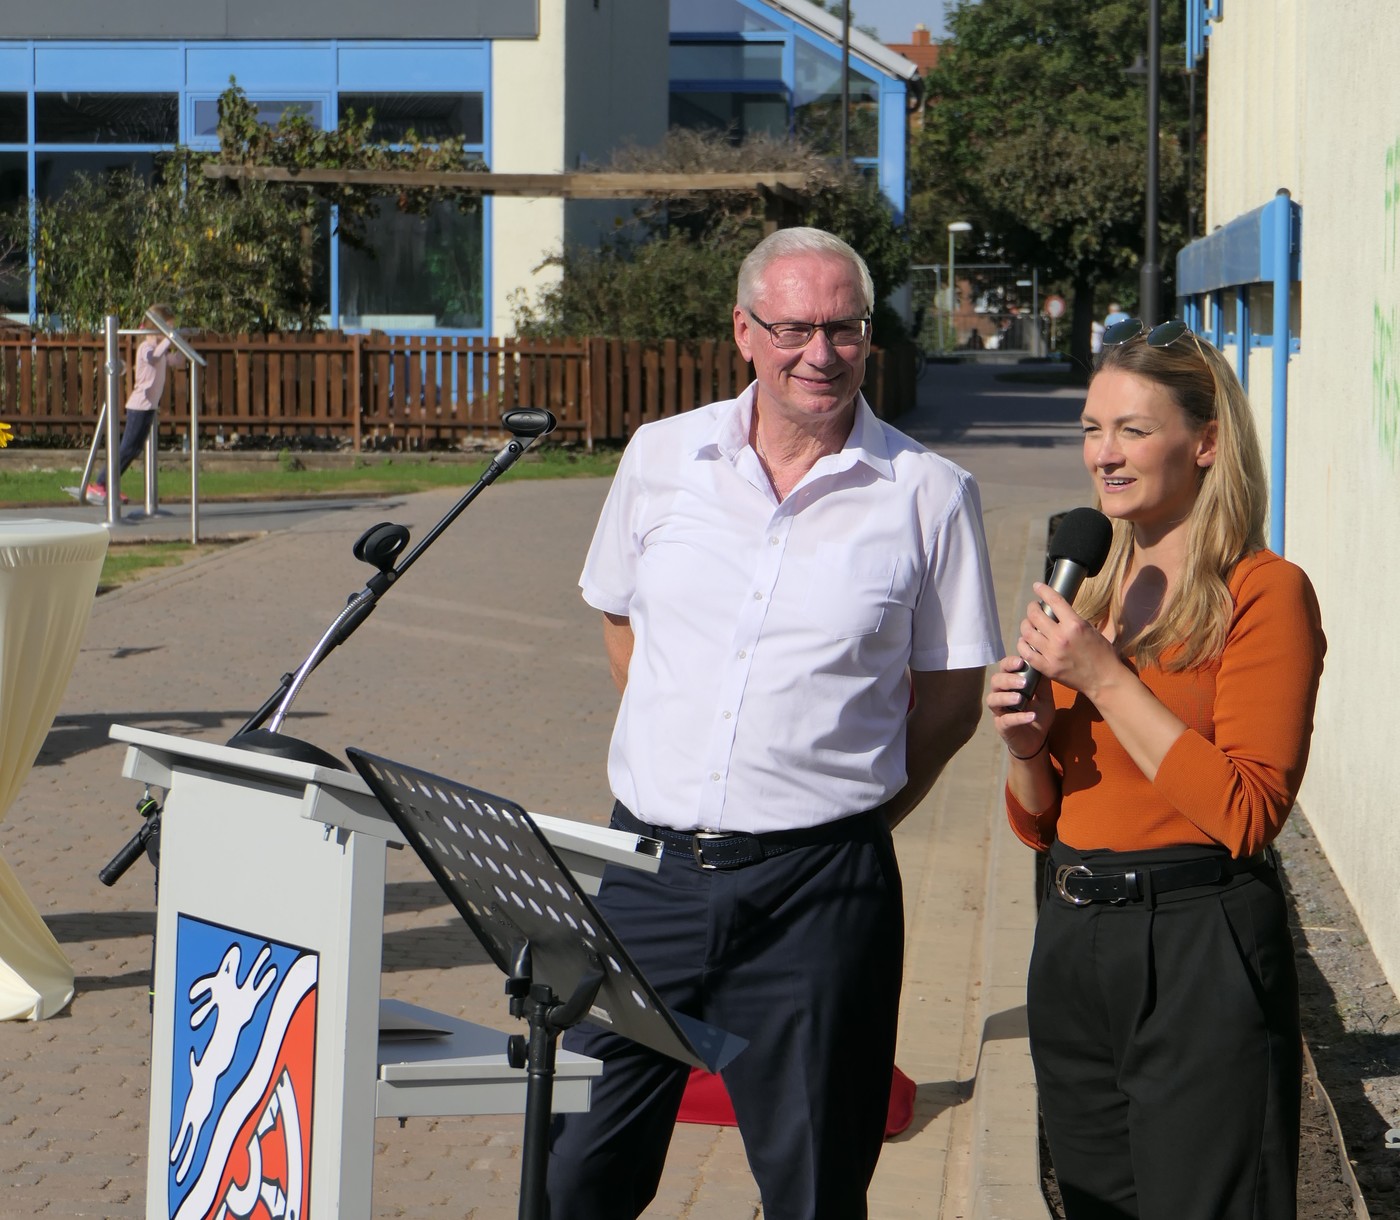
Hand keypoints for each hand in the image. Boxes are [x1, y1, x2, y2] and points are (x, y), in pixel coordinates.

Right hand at [986, 653, 1051, 759]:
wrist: (1037, 740)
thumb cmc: (1038, 715)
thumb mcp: (1045, 698)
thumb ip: (1043, 684)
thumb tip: (1044, 664)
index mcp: (1010, 684)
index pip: (1004, 668)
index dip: (1009, 663)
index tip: (1021, 662)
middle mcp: (1001, 695)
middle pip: (995, 681)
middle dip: (1008, 680)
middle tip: (1023, 683)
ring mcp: (999, 711)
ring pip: (993, 699)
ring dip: (1006, 697)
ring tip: (1020, 699)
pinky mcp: (1002, 726)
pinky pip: (1006, 720)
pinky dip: (1017, 717)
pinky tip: (1030, 716)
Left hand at [1015, 582, 1119, 700]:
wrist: (1104, 679)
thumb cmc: (1101, 653)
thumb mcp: (1090, 629)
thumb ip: (1072, 619)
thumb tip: (1056, 609)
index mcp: (1075, 625)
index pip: (1054, 601)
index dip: (1043, 590)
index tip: (1037, 586)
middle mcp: (1061, 638)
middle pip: (1036, 616)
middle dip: (1032, 608)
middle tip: (1034, 608)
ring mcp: (1052, 653)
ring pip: (1027, 633)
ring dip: (1026, 625)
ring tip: (1029, 624)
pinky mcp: (1047, 668)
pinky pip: (1026, 652)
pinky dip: (1022, 644)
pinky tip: (1025, 641)